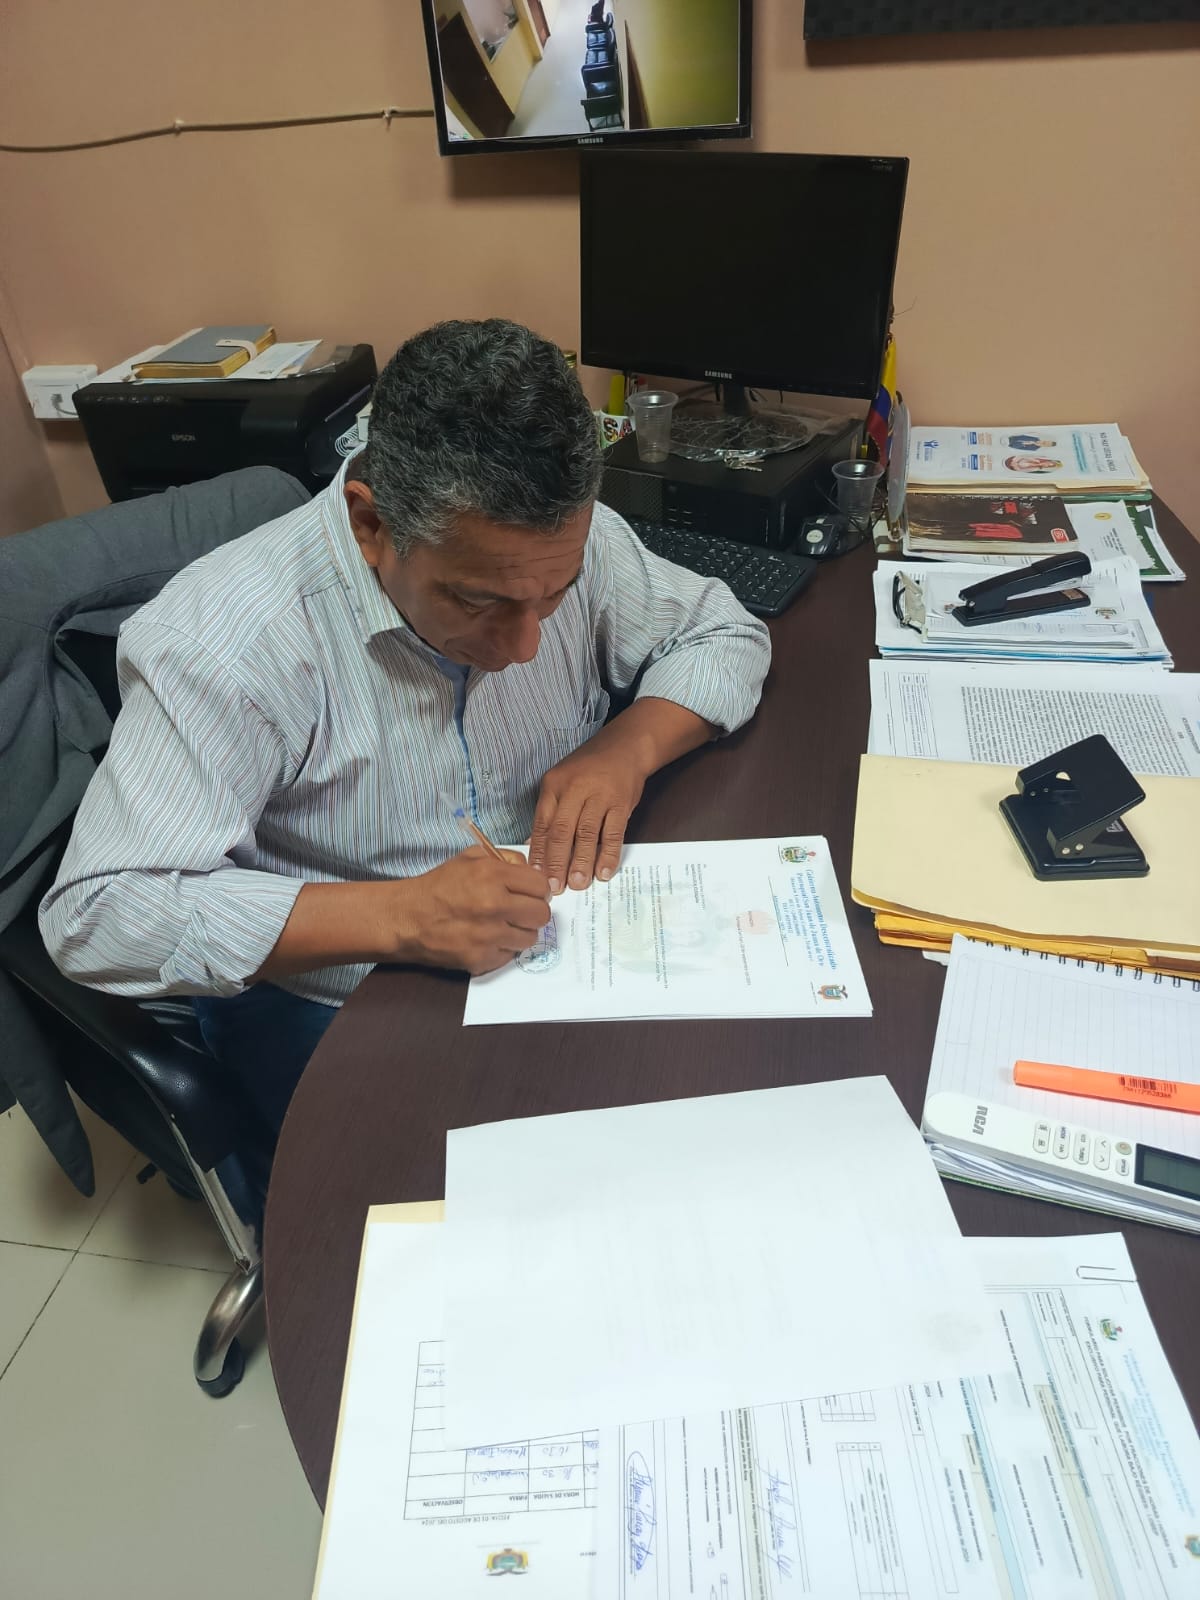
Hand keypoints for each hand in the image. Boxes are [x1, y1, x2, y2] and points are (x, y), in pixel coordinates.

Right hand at [405, 847, 551, 974]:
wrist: (406, 919)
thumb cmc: (437, 887)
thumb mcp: (469, 858)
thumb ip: (504, 859)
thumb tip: (531, 872)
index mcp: (492, 875)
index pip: (541, 885)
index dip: (538, 889)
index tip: (531, 892)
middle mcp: (494, 905)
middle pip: (542, 913)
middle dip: (534, 911)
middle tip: (520, 910)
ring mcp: (489, 935)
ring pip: (531, 937)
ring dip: (520, 931)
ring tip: (502, 925)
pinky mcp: (482, 959)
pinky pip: (510, 954)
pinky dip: (503, 948)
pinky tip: (487, 938)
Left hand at [530, 746, 645, 893]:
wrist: (625, 748)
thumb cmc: (589, 769)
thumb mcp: (562, 782)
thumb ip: (550, 813)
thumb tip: (534, 847)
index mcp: (554, 785)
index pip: (543, 823)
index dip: (539, 852)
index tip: (536, 875)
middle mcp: (575, 789)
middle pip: (562, 831)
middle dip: (557, 862)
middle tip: (555, 887)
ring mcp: (600, 796)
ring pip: (587, 834)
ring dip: (582, 862)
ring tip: (578, 884)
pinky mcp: (622, 803)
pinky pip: (614, 833)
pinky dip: (609, 855)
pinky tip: (604, 872)